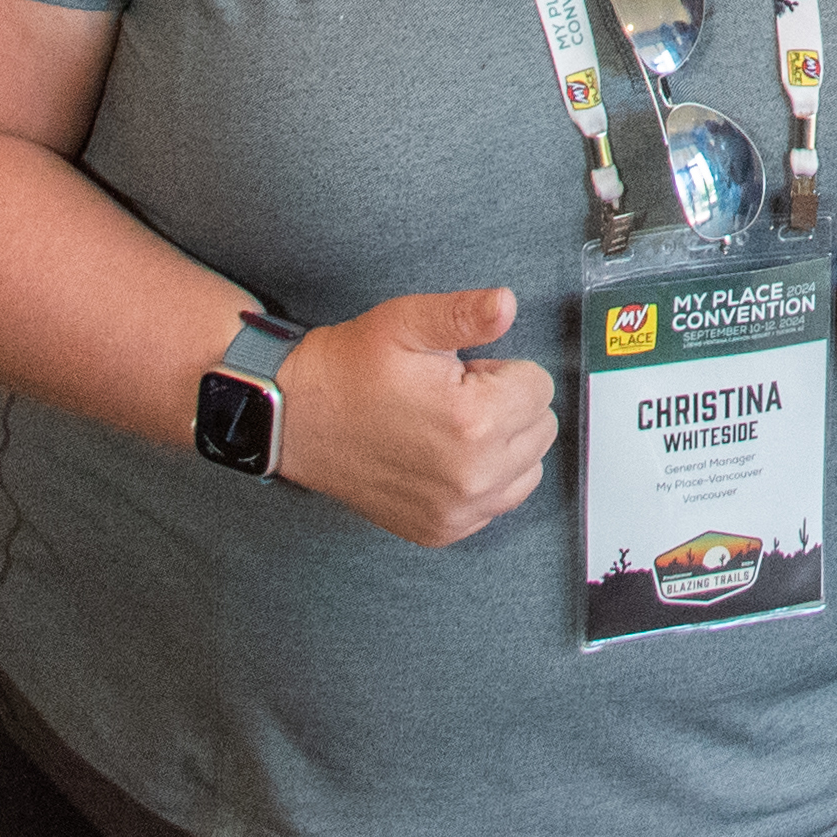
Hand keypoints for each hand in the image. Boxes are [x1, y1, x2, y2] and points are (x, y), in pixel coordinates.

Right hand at [277, 286, 555, 545]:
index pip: (539, 385)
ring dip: (504, 445)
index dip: (501, 370)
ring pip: (528, 468)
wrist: (296, 418)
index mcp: (473, 420)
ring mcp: (457, 511)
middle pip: (541, 428)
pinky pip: (498, 503)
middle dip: (507, 405)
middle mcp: (472, 475)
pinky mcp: (442, 531)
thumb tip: (507, 304)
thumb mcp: (406, 322)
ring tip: (450, 426)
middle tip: (452, 396)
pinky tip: (444, 457)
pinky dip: (484, 479)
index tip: (461, 372)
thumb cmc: (350, 368)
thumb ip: (465, 313)